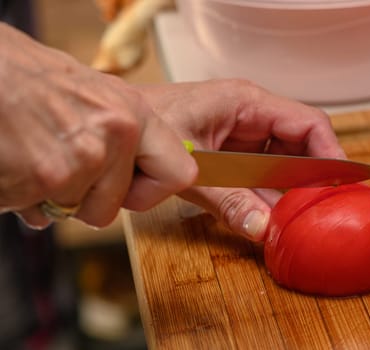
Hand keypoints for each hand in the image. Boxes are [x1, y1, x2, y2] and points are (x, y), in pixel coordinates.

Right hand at [0, 23, 196, 227]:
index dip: (152, 190)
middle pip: (113, 207)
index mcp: (136, 113)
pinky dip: (23, 197)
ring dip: (51, 197)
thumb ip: (119, 136)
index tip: (134, 190)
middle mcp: (119, 133)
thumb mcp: (94, 95)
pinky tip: (17, 163)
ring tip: (35, 156)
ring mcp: (86, 157)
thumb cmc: (30, 78)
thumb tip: (130, 174)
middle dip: (84, 201)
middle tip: (62, 170)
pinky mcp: (49, 176)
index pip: (181, 173)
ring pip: (76, 211)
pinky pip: (41, 212)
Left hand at [139, 79, 345, 240]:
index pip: (308, 124)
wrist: (115, 132)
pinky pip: (260, 178)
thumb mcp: (191, 166)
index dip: (331, 154)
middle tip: (323, 212)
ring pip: (282, 166)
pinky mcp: (231, 156)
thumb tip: (264, 226)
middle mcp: (251, 117)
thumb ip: (228, 198)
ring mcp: (241, 137)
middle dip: (312, 180)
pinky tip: (270, 218)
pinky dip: (266, 198)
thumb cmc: (146, 127)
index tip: (344, 185)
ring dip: (289, 194)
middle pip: (300, 147)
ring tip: (300, 221)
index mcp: (247, 103)